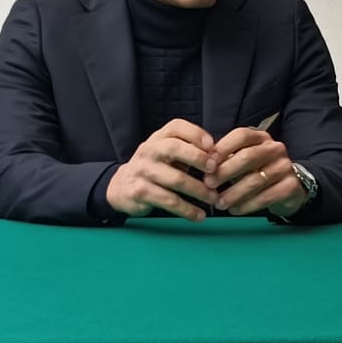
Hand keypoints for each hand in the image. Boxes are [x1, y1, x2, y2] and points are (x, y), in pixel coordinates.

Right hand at [106, 119, 220, 219]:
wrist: (121, 187)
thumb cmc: (154, 168)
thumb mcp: (167, 153)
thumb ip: (189, 150)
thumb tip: (219, 155)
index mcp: (158, 138)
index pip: (176, 127)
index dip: (196, 134)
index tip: (213, 146)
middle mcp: (149, 151)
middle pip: (174, 148)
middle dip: (198, 159)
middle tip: (215, 172)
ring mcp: (143, 171)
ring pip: (176, 179)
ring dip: (199, 190)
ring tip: (214, 199)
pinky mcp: (140, 192)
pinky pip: (169, 201)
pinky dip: (187, 209)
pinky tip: (199, 215)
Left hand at [206, 125, 306, 217]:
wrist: (287, 188)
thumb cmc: (257, 171)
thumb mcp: (242, 160)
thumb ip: (225, 159)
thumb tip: (202, 164)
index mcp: (260, 138)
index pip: (241, 135)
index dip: (222, 148)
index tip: (207, 164)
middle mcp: (275, 149)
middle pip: (248, 157)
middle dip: (225, 172)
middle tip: (209, 184)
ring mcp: (285, 167)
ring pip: (255, 180)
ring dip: (233, 193)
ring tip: (219, 203)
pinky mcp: (290, 186)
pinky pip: (265, 197)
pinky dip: (247, 205)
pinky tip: (235, 209)